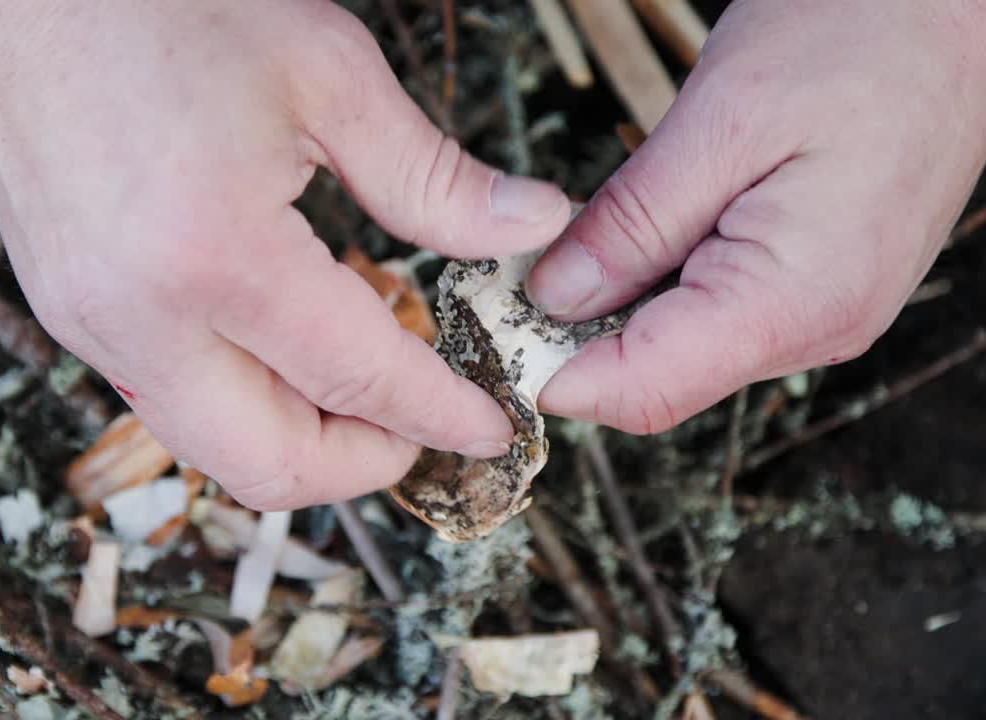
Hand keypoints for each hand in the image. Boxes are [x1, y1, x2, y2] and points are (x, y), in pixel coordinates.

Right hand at [0, 0, 571, 508]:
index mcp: (216, 257)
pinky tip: (285, 346)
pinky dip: (245, 400)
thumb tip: (528, 226)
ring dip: (303, 439)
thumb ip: (432, 176)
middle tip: (426, 424)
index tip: (490, 425)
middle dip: (367, 466)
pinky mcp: (68, 314)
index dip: (440, 415)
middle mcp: (139, 320)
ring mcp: (90, 326)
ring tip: (365, 387)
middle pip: (272, 467)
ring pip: (215, 447)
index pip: (359, 381)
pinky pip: (171, 400)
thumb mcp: (324, 73)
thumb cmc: (156, 3)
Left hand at [527, 0, 985, 432]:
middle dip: (572, 343)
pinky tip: (632, 240)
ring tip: (570, 248)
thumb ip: (633, 223)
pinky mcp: (816, 289)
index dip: (550, 372)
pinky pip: (713, 318)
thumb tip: (553, 299)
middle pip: (654, 382)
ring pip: (679, 353)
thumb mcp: (722, 120)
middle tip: (511, 277)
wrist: (962, 9)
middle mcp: (815, 330)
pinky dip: (656, 292)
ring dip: (611, 315)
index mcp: (794, 300)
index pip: (640, 389)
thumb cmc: (864, 35)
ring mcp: (822, 315)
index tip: (487, 328)